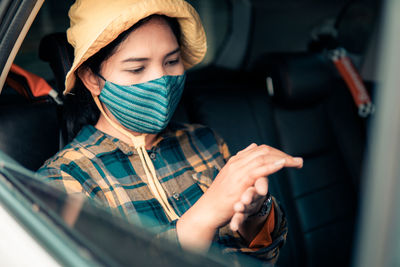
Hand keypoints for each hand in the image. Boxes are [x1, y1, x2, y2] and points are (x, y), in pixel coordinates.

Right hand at [177, 143, 302, 249]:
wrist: (208, 209)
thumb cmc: (220, 198)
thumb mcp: (230, 178)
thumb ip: (242, 164)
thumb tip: (253, 147)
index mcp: (235, 160)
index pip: (259, 149)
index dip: (276, 152)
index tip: (290, 159)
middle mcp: (237, 162)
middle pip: (264, 150)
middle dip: (283, 154)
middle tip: (298, 161)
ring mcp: (238, 170)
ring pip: (264, 157)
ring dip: (283, 158)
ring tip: (297, 162)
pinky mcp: (241, 180)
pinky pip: (260, 169)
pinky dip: (274, 164)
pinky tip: (285, 164)